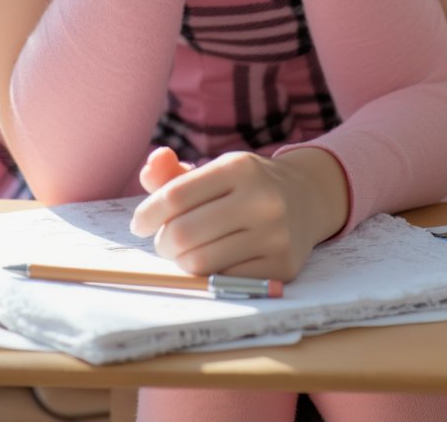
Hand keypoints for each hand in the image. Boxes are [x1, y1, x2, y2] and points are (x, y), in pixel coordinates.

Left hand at [131, 145, 348, 282]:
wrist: (306, 198)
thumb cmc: (246, 186)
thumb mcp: (215, 170)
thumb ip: (173, 172)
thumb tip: (149, 166)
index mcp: (239, 167)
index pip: (175, 195)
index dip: (148, 214)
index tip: (140, 224)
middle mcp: (261, 198)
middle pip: (184, 232)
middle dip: (163, 243)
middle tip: (165, 242)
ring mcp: (275, 234)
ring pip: (200, 262)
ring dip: (182, 262)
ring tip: (186, 252)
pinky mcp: (282, 266)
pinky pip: (224, 281)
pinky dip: (209, 276)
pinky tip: (213, 262)